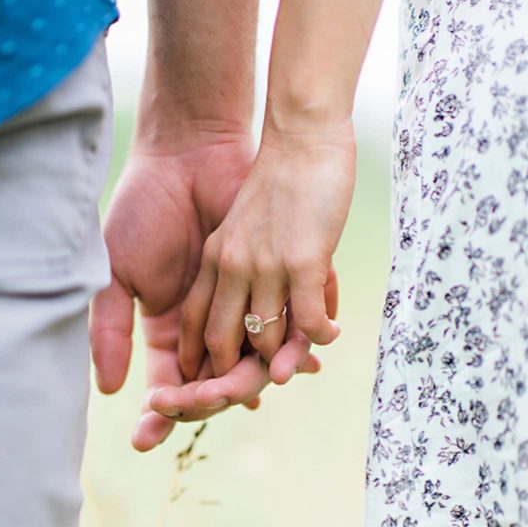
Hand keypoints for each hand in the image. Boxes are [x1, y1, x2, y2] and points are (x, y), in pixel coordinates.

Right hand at [89, 127, 321, 451]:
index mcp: (170, 324)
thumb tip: (112, 389)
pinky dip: (293, 346)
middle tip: (203, 407)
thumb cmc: (145, 210)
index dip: (160, 410)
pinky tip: (292, 365)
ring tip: (249, 396)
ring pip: (256, 360)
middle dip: (208, 400)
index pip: (170, 381)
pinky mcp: (280, 280)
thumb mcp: (116, 272)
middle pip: (217, 380)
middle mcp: (212, 322)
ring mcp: (247, 303)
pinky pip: (291, 323)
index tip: (144, 438)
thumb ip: (109, 329)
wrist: (189, 155)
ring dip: (253, 381)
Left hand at [178, 118, 356, 381]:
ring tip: (303, 364)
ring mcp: (265, 267)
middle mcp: (232, 268)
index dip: (202, 364)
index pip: (196, 327)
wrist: (302, 134)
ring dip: (286, 362)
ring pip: (266, 341)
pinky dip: (320, 337)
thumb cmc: (282, 180)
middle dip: (232, 382)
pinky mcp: (302, 261)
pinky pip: (307, 322)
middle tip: (258, 392)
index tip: (213, 387)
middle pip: (221, 346)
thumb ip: (245, 264)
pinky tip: (331, 334)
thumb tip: (261, 308)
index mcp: (214, 260)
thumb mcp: (246, 225)